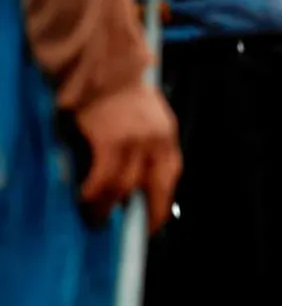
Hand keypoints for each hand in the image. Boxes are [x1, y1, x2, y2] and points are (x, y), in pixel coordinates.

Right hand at [73, 82, 179, 232]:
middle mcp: (157, 142)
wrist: (106, 71)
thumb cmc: (123, 96)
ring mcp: (135, 142)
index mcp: (168, 137)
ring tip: (98, 218)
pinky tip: (85, 198)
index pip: (172, 176)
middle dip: (148, 215)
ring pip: (125, 187)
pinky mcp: (111, 141)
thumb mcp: (150, 119)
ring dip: (109, 207)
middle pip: (157, 188)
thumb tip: (136, 183)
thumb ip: (150, 147)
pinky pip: (104, 177)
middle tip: (135, 233)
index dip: (163, 201)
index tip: (154, 220)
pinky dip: (94, 192)